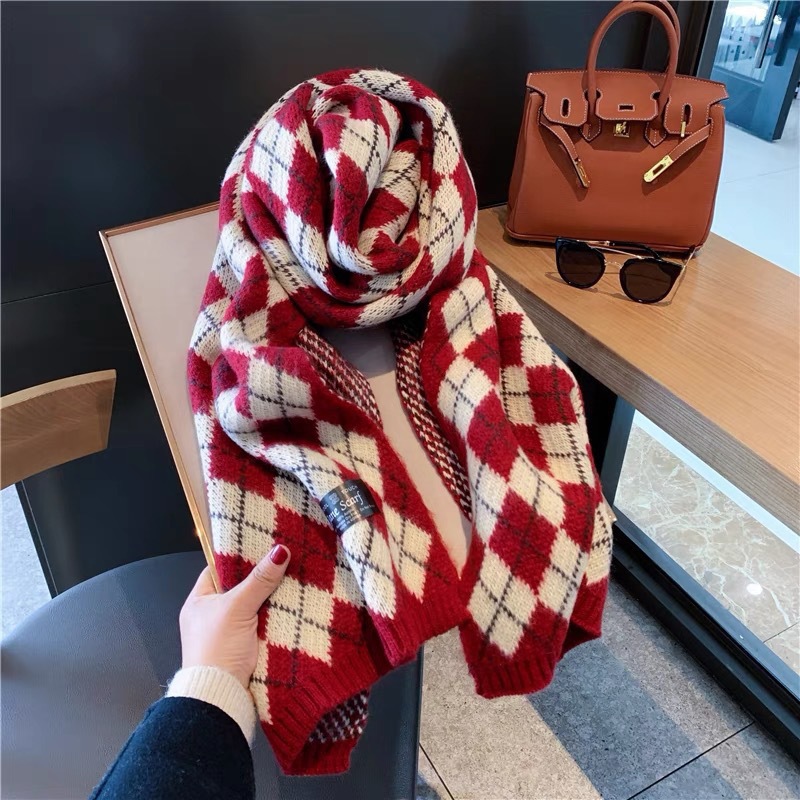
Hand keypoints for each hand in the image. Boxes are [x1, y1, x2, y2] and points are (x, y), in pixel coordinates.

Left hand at [179, 544, 290, 687]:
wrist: (220, 697)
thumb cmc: (217, 650)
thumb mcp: (237, 607)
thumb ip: (259, 579)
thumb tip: (279, 552)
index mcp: (199, 601)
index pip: (218, 569)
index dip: (239, 557)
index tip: (262, 546)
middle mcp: (211, 615)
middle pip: (240, 587)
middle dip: (261, 578)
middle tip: (284, 562)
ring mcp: (228, 633)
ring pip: (254, 607)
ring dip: (271, 600)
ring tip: (294, 580)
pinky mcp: (244, 648)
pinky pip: (262, 625)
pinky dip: (275, 619)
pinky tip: (292, 608)